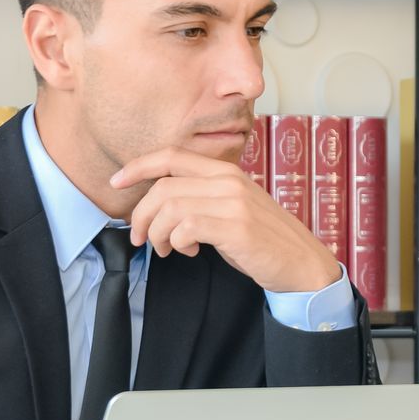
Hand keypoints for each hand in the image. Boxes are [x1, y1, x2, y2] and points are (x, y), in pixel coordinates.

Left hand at [111, 148, 341, 293]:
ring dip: (158, 233)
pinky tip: (188, 251)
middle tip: (141, 238)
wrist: (301, 263)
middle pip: (163, 186)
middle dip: (141, 215)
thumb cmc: (264, 240)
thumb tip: (161, 205)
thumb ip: (203, 198)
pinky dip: (177, 242)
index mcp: (226, 171)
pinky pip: (185, 227)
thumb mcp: (232, 208)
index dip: (138, 166)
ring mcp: (233, 202)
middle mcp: (228, 181)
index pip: (171, 156)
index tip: (117, 182)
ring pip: (170, 207)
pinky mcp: (235, 227)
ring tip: (167, 249)